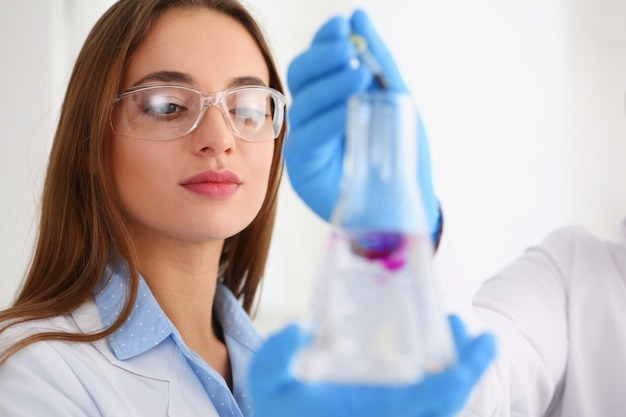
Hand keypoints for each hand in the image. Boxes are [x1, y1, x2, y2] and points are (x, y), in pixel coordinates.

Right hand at [247, 316, 494, 416]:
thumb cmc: (281, 413)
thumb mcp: (267, 383)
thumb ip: (273, 356)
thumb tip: (299, 327)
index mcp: (377, 414)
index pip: (437, 396)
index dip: (467, 369)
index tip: (482, 337)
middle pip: (452, 402)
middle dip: (472, 365)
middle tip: (470, 328)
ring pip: (444, 408)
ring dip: (458, 372)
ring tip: (453, 332)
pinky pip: (429, 409)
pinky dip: (442, 384)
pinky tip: (432, 356)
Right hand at [285, 9, 439, 239]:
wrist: (406, 203)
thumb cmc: (400, 153)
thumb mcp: (396, 100)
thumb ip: (378, 61)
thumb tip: (358, 16)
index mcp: (330, 99)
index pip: (316, 62)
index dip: (323, 41)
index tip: (341, 26)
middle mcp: (312, 117)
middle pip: (300, 77)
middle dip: (322, 59)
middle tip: (350, 52)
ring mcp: (305, 142)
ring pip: (303, 105)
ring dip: (330, 87)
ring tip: (358, 75)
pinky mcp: (302, 168)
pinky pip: (307, 138)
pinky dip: (329, 120)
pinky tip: (350, 110)